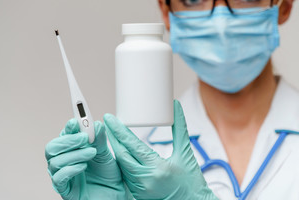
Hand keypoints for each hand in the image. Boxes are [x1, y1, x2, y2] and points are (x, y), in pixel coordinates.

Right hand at [45, 119, 131, 199]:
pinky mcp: (65, 190)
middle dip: (68, 140)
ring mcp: (63, 176)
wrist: (116, 195)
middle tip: (85, 138)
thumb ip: (99, 140)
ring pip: (54, 161)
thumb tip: (96, 124)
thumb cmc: (108, 176)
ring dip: (74, 154)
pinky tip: (83, 166)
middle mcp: (65, 161)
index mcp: (73, 150)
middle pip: (52, 147)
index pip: (64, 135)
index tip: (76, 120)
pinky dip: (70, 169)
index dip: (68, 127)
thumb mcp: (106, 154)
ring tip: (91, 152)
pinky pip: (58, 178)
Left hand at [104, 100, 218, 199]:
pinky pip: (125, 174)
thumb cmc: (192, 182)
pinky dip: (121, 161)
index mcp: (157, 168)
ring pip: (121, 165)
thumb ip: (179, 128)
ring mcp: (140, 189)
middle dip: (112, 137)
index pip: (132, 145)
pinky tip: (119, 151)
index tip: (110, 118)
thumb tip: (176, 106)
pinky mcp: (138, 194)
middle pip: (121, 155)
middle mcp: (145, 180)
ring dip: (115, 149)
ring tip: (111, 134)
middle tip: (107, 123)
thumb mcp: (186, 153)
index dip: (119, 130)